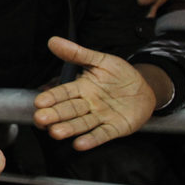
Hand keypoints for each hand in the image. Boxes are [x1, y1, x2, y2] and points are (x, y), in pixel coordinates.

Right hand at [33, 36, 159, 150]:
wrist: (145, 89)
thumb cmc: (120, 75)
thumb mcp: (101, 60)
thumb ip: (77, 53)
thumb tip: (53, 41)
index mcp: (82, 87)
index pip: (64, 92)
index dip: (52, 96)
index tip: (39, 101)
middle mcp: (88, 104)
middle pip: (69, 110)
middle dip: (55, 115)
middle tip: (40, 119)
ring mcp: (100, 117)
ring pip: (82, 123)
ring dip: (68, 129)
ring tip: (56, 133)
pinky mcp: (115, 128)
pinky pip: (102, 134)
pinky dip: (91, 139)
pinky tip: (79, 144)